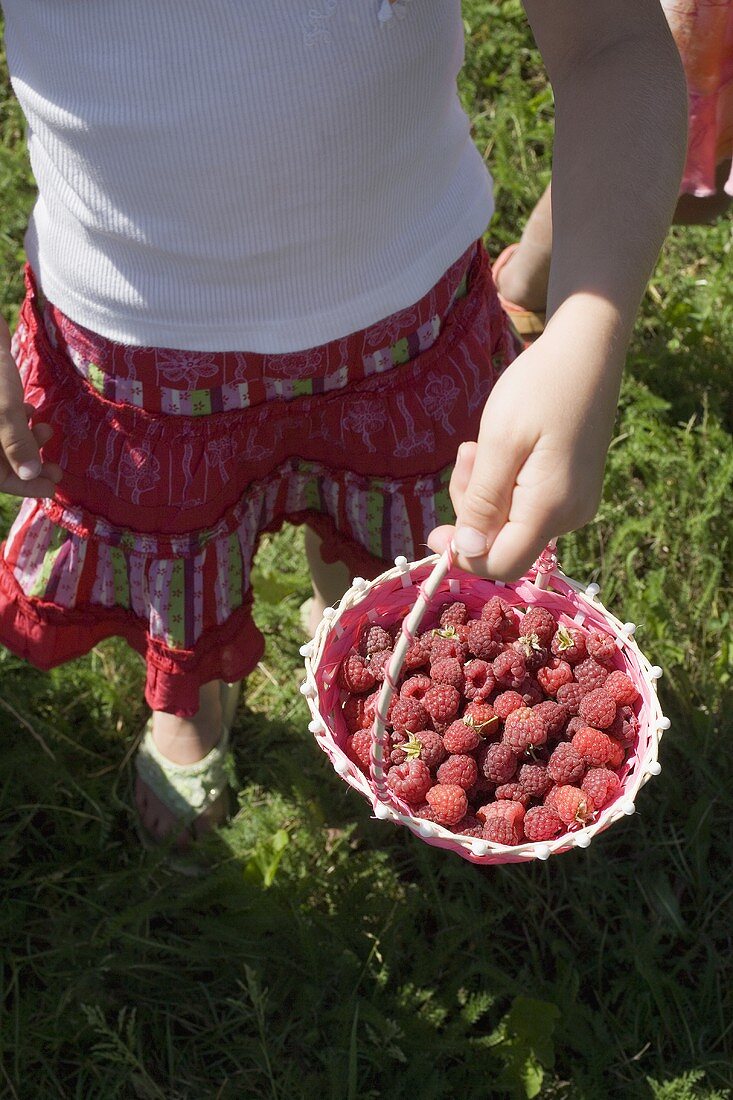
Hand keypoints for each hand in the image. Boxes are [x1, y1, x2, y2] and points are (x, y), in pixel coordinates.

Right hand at [0, 313, 61, 497]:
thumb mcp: (4, 411)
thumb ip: (17, 443)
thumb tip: (30, 475)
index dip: (25, 487)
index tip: (51, 488)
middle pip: (3, 464)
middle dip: (31, 465)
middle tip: (57, 469)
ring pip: (5, 444)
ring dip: (28, 441)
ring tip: (46, 431)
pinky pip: (3, 424)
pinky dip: (18, 422)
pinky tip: (30, 409)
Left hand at [428, 326, 621, 580]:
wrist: (586, 352)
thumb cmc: (538, 389)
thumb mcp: (498, 443)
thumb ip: (483, 502)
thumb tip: (467, 553)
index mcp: (550, 509)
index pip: (502, 565)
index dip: (465, 556)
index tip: (435, 529)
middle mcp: (570, 516)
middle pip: (504, 544)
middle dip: (472, 512)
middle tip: (465, 457)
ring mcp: (576, 505)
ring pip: (513, 524)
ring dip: (485, 494)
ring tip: (480, 447)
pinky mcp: (575, 491)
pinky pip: (527, 506)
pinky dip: (505, 485)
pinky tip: (503, 449)